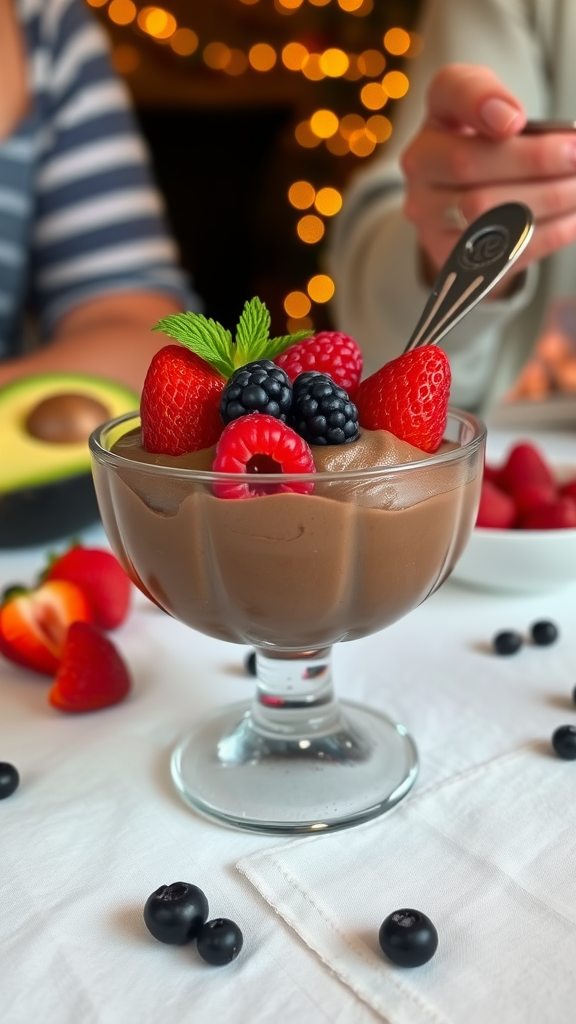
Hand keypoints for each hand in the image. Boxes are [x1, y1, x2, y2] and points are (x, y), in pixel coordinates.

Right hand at [401, 64, 575, 287]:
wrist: (466, 200)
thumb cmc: (489, 142)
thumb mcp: (495, 104)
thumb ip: (497, 97)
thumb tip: (510, 119)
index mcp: (438, 112)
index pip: (451, 92)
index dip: (480, 104)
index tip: (515, 121)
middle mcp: (421, 165)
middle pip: (467, 164)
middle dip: (534, 162)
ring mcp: (429, 216)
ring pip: (483, 212)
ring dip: (545, 200)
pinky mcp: (447, 255)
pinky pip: (497, 249)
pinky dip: (546, 233)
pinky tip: (573, 218)